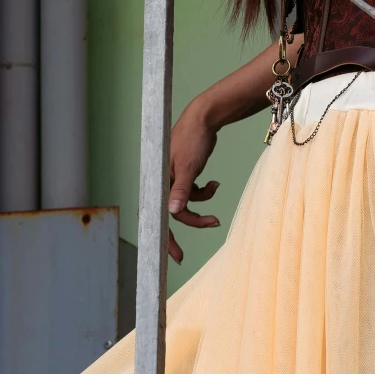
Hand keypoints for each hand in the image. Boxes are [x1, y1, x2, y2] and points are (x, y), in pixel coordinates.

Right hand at [167, 98, 220, 263]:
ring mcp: (174, 179)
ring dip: (203, 202)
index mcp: (159, 180)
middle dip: (186, 225)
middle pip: (172, 213)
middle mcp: (163, 182)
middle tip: (186, 253)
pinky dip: (205, 191)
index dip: (166, 237)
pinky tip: (215, 183)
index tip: (175, 255)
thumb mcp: (189, 166)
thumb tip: (173, 212)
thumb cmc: (192, 139)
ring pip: (186, 203)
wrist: (203, 118)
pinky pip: (193, 193)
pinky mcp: (185, 175)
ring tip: (215, 188)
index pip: (159, 215)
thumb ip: (182, 190)